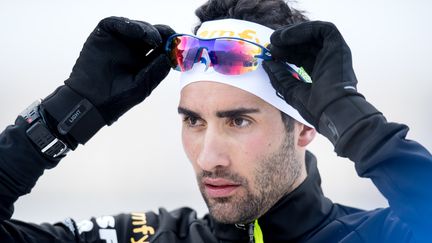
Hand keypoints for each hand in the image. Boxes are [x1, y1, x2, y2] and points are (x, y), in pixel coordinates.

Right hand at [42, 17, 174, 144]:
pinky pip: (114, 24)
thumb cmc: (117, 98)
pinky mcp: (101, 36)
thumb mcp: (142, 85)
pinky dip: (128, 25)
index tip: (179, 42)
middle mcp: (131, 49)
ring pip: (135, 27)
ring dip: (146, 29)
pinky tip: (139, 33)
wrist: (90, 103)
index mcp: (142, 60)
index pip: (159, 46)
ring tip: (154, 39)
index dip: (169, 42)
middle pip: (149, 33)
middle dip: (161, 32)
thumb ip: (156, 70)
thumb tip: (171, 55)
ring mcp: (116, 41)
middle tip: (170, 35)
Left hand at [263, 21, 378, 143]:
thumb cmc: (315, 108)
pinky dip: (301, 30)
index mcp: (320, 73)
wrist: (330, 110)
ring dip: (291, 35)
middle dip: (286, 43)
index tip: (270, 54)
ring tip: (275, 39)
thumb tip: (267, 64)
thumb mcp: (291, 90)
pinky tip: (285, 37)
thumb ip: (280, 77)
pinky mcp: (337, 45)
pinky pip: (319, 30)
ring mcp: (334, 53)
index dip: (285, 54)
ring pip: (312, 35)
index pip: (301, 58)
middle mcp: (329, 61)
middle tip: (270, 45)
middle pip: (305, 46)